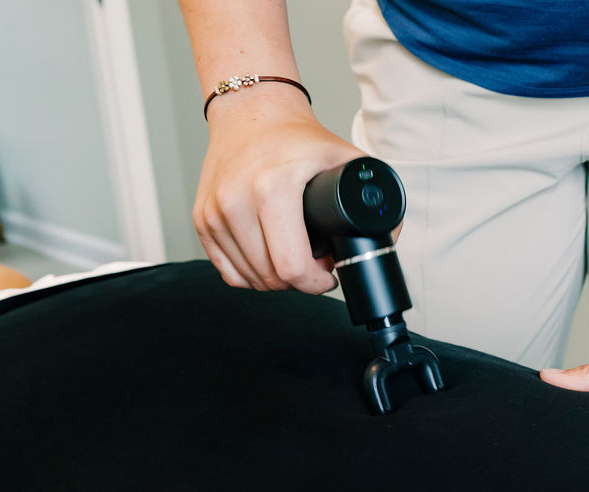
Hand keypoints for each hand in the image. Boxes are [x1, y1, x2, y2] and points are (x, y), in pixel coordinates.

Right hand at [195, 86, 364, 291]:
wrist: (251, 112)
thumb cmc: (297, 136)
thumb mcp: (342, 157)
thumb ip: (372, 194)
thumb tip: (387, 236)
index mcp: (273, 187)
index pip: (291, 266)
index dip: (316, 282)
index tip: (327, 275)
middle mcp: (236, 199)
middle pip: (271, 278)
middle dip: (299, 282)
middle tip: (315, 266)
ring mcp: (214, 211)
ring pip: (249, 279)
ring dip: (275, 280)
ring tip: (294, 259)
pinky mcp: (201, 218)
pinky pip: (227, 270)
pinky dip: (249, 274)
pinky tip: (268, 259)